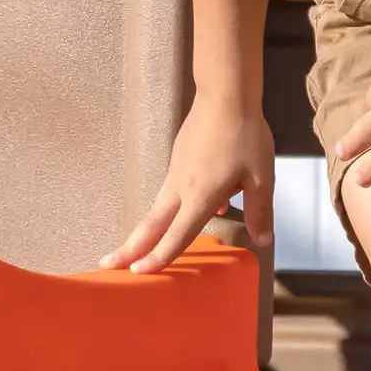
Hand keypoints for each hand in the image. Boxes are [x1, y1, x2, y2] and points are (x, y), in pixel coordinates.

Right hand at [101, 97, 273, 273]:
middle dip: (130, 247)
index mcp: (201, 196)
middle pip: (152, 224)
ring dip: (143, 231)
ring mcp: (177, 172)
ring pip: (157, 209)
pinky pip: (172, 192)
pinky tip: (188, 210)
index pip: (177, 235)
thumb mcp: (262, 177)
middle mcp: (181, 188)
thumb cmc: (245, 135)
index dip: (160, 257)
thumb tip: (263, 241)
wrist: (226, 96)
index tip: (139, 274)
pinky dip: (167, 209)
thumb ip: (260, 211)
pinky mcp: (179, 160)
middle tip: (107, 264)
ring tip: (131, 247)